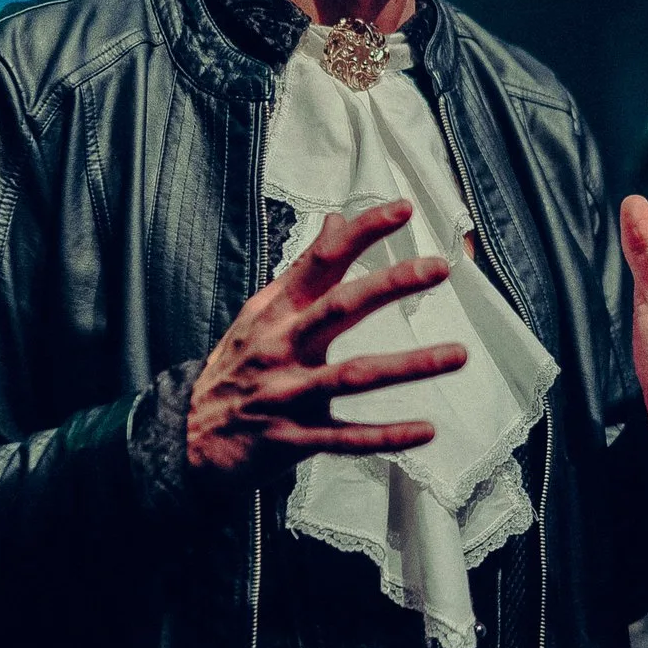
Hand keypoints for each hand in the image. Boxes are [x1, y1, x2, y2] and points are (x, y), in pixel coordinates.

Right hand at [187, 200, 467, 485]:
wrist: (188, 438)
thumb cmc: (237, 368)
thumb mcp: (262, 313)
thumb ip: (304, 270)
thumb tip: (335, 219)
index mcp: (277, 313)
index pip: (321, 262)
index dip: (360, 233)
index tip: (403, 209)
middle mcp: (283, 347)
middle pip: (340, 308)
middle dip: (389, 284)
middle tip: (438, 267)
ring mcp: (289, 394)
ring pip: (354, 374)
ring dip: (409, 365)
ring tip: (459, 354)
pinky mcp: (295, 439)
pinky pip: (346, 438)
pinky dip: (385, 435)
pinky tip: (427, 429)